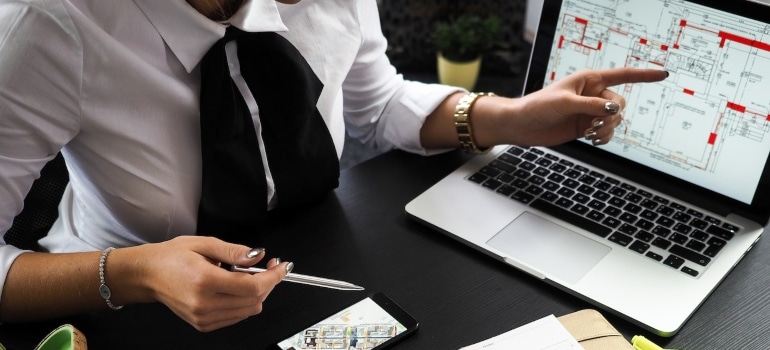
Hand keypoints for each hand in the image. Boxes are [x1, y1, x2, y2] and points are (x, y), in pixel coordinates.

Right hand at [120, 236, 289, 331]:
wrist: (148, 275)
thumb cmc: (171, 257)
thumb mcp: (204, 243)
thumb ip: (234, 251)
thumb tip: (258, 256)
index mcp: (205, 281)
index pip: (252, 286)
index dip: (273, 276)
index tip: (282, 266)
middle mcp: (204, 303)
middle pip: (254, 300)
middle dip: (268, 282)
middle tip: (269, 266)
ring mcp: (204, 317)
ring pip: (248, 310)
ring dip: (257, 293)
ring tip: (247, 275)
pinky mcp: (203, 325)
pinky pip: (237, 317)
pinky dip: (244, 303)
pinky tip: (235, 288)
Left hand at [488, 68, 667, 146]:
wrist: (523, 125)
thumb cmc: (538, 106)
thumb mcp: (565, 103)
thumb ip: (591, 106)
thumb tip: (614, 110)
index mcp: (590, 80)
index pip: (623, 75)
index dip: (644, 75)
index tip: (663, 74)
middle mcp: (593, 94)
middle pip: (620, 104)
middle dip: (612, 116)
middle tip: (594, 126)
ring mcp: (591, 112)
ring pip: (615, 120)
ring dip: (607, 129)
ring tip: (589, 134)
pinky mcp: (586, 127)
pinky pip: (607, 133)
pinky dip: (604, 138)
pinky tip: (593, 140)